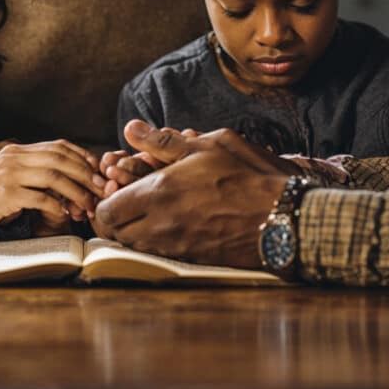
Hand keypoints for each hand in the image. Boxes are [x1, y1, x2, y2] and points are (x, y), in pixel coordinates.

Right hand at [0, 140, 105, 239]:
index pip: (59, 146)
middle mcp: (14, 157)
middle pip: (61, 158)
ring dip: (76, 192)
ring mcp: (8, 174)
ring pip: (54, 176)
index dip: (82, 157)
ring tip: (87, 207)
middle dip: (86, 175)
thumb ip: (32, 176)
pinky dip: (56, 205)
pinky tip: (64, 214)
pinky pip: (39, 197)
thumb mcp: (8, 180)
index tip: (98, 173)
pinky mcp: (3, 194)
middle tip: (101, 191)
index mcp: (17, 151)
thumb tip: (66, 183)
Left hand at [91, 122, 297, 268]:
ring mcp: (176, 247)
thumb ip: (163, 141)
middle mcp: (161, 225)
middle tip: (128, 200)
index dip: (105, 200)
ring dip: (135, 230)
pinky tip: (174, 222)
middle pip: (116, 233)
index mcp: (160, 192)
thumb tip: (130, 129)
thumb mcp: (208, 145)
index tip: (115, 189)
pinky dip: (156, 240)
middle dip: (116, 217)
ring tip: (151, 210)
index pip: (107, 211)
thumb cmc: (248, 175)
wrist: (283, 218)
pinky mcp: (191, 260)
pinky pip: (158, 253)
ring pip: (135, 246)